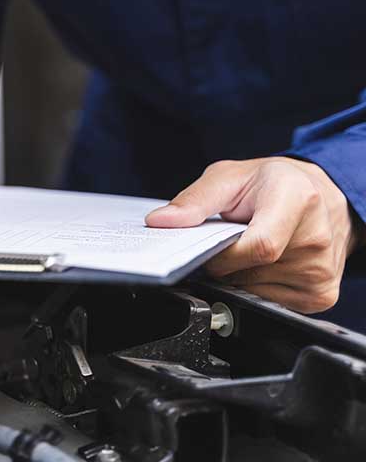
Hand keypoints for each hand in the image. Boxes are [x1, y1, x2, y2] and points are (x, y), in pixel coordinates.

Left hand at [146, 157, 360, 312]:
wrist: (320, 195)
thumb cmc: (272, 184)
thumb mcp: (230, 178)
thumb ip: (194, 201)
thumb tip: (159, 222)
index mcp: (298, 200)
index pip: (258, 247)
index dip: (223, 255)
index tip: (208, 245)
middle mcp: (316, 238)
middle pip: (250, 273)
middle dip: (224, 262)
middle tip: (227, 241)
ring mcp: (321, 272)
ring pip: (254, 291)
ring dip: (239, 275)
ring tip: (249, 247)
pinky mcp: (321, 295)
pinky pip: (270, 303)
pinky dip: (256, 286)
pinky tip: (264, 264)